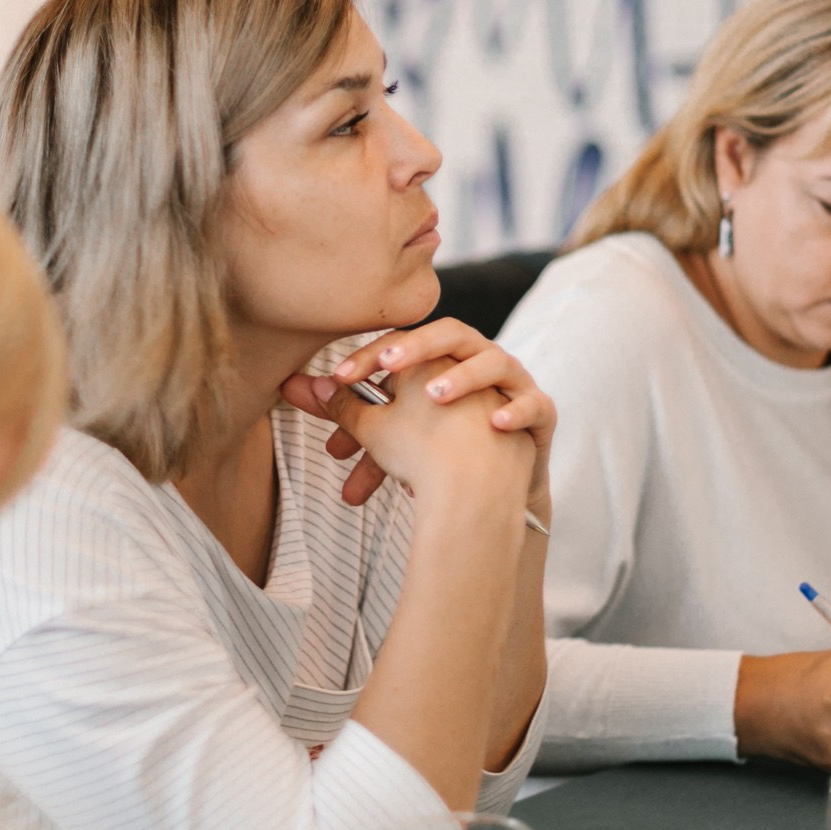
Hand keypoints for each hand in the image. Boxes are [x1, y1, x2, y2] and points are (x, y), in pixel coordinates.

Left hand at [282, 319, 554, 510]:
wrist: (493, 493)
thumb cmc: (435, 454)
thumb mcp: (382, 433)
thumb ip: (342, 410)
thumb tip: (290, 389)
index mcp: (440, 359)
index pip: (406, 341)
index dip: (372, 355)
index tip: (337, 379)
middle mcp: (479, 362)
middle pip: (452, 336)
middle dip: (418, 348)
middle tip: (385, 368)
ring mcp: (513, 385)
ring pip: (496, 362)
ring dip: (466, 376)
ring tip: (435, 396)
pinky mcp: (541, 415)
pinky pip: (534, 404)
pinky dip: (515, 410)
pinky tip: (494, 423)